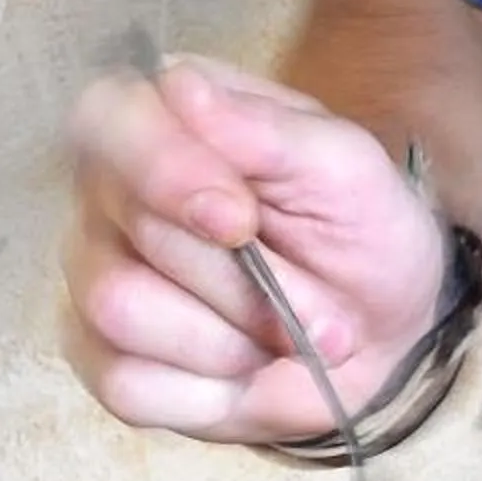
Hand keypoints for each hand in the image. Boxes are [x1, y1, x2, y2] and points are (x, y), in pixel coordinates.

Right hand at [62, 54, 447, 444]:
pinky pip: (125, 383)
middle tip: (319, 304)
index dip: (164, 169)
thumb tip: (178, 86)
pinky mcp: (101, 358)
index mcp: (165, 118)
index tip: (239, 219)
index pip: (109, 118)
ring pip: (119, 307)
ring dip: (228, 340)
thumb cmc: (361, 233)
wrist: (384, 338)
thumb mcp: (346, 169)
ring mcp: (97, 276)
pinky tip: (245, 375)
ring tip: (283, 337)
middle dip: (244, 281)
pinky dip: (205, 394)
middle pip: (132, 227)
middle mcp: (111, 192)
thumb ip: (266, 130)